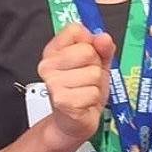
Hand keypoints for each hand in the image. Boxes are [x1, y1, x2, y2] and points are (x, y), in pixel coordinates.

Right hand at [37, 22, 112, 147]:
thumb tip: (103, 38)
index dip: (89, 42)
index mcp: (53, 50)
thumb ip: (103, 48)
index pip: (75, 30)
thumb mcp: (97, 64)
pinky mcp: (62, 101)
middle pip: (87, 52)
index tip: (87, 57)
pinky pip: (93, 92)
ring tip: (85, 91)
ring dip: (96, 85)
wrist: (73, 122)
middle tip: (87, 78)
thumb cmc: (82, 90)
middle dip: (96, 66)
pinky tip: (84, 103)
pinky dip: (94, 99)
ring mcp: (53, 83)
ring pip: (94, 74)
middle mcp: (48, 65)